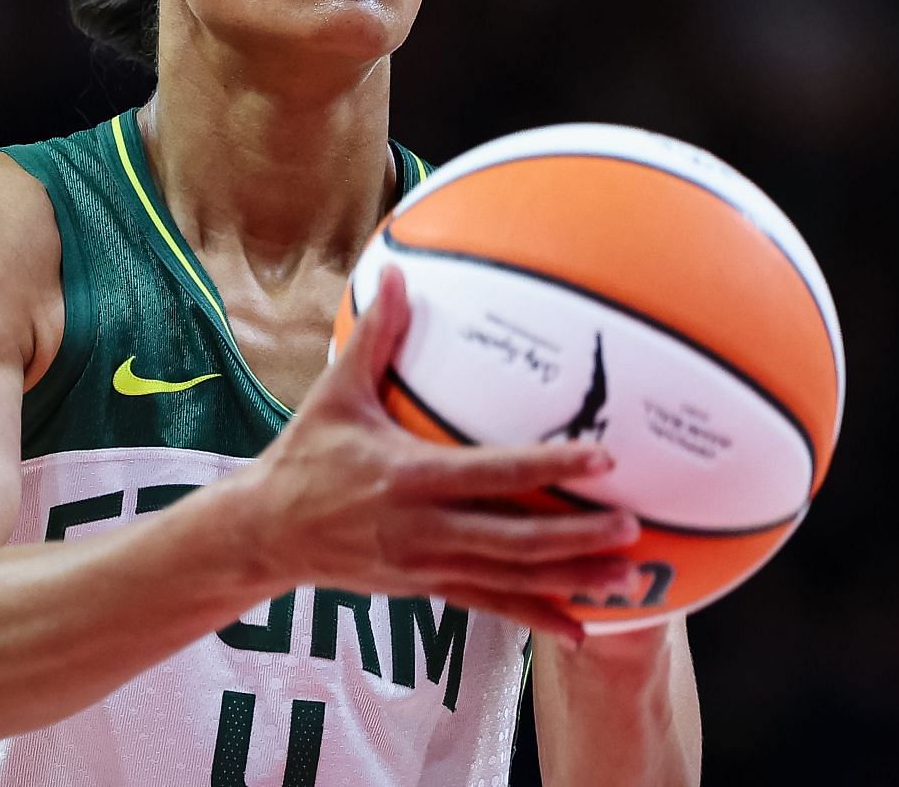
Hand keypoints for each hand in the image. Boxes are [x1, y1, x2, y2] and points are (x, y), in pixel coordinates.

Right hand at [229, 266, 640, 641]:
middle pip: (514, 539)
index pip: (494, 472)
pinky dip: (536, 616)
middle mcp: (424, 528)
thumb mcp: (335, 394)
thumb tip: (396, 272)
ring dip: (570, 580)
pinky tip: (580, 626)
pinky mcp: (426, 590)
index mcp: (409, 476)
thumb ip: (375, 335)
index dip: (549, 467)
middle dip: (576, 537)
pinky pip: (490, 605)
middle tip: (632, 527)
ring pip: (511, 579)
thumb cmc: (305, 457)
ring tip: (628, 578)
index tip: (600, 458)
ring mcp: (427, 565)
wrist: (266, 534)